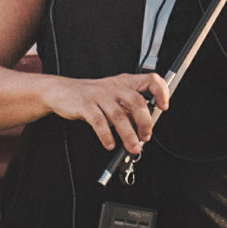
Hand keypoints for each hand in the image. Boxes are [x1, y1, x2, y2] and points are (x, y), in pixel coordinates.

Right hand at [43, 71, 170, 153]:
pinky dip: (106, 135)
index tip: (164, 106)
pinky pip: (99, 122)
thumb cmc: (91, 95)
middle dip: (145, 123)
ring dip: (128, 135)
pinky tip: (110, 144)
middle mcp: (115, 87)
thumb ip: (128, 108)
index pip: (150, 80)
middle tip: (146, 137)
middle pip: (137, 102)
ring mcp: (100, 95)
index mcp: (125, 82)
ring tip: (132, 147)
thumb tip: (143, 126)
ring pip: (119, 116)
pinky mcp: (85, 105)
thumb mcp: (113, 96)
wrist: (62, 90)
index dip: (161, 91)